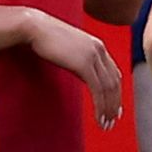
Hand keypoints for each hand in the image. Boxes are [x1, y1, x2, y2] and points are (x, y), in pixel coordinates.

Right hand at [26, 11, 126, 125]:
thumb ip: (81, 58)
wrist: (35, 27)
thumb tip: (84, 73)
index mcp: (98, 46)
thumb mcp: (70, 48)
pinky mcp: (84, 64)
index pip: (114, 73)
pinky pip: (98, 89)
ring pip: (108, 88)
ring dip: (108, 109)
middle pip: (114, 83)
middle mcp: (100, 50)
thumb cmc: (47, 38)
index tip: (114, 108)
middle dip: (114, 104)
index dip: (116, 92)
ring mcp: (93, 56)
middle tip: (112, 121)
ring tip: (105, 124)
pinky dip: (100, 106)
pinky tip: (98, 118)